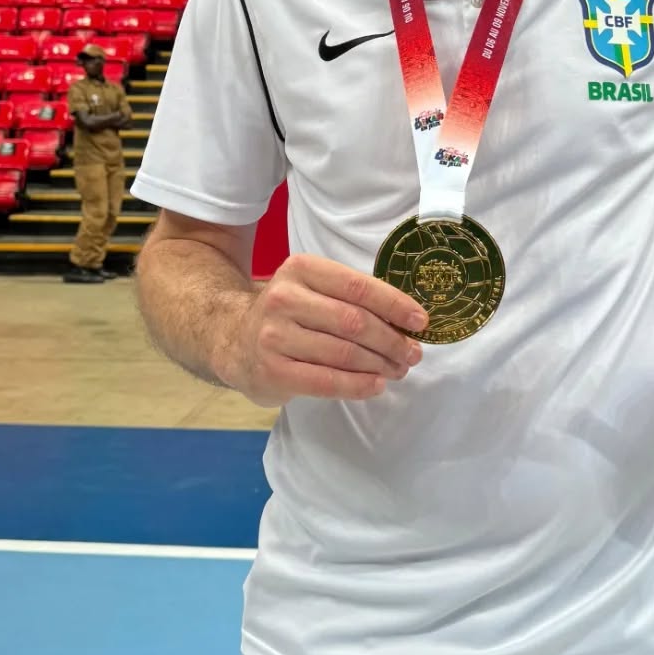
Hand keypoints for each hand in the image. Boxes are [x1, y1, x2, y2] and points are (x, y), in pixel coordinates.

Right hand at [225, 253, 427, 405]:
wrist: (232, 338)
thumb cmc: (289, 313)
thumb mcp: (313, 289)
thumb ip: (352, 297)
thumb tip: (407, 319)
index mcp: (302, 269)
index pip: (358, 287)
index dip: (395, 305)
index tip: (421, 321)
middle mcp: (285, 298)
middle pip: (354, 322)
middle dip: (392, 341)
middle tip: (413, 354)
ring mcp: (275, 336)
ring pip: (343, 354)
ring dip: (380, 365)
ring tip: (398, 370)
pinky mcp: (272, 371)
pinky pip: (326, 381)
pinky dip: (358, 385)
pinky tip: (376, 385)